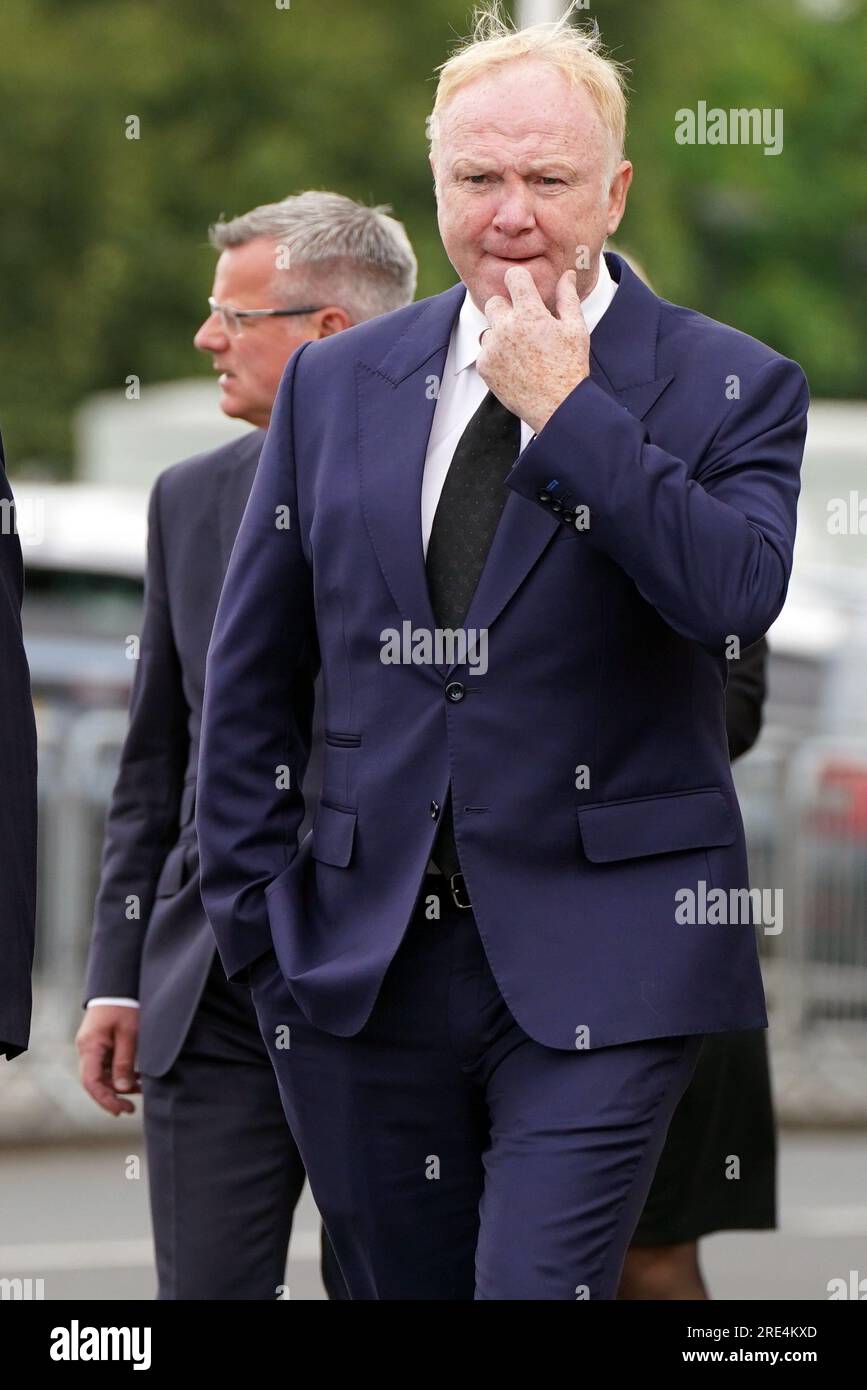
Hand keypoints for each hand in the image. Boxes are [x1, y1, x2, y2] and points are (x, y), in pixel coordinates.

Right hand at [75, 1005, 140, 1115]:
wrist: (120, 983)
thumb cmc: (125, 1005)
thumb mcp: (129, 1033)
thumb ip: (125, 1061)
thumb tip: (122, 1089)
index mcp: (90, 1046)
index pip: (92, 1082)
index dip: (105, 1100)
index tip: (122, 1110)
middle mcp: (87, 1049)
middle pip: (96, 1081)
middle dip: (114, 1096)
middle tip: (132, 1108)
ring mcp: (93, 1046)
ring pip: (103, 1074)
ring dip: (120, 1085)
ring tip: (142, 1090)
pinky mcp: (101, 1043)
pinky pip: (108, 1065)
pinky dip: (122, 1073)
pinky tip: (138, 1078)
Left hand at [478, 265, 589, 433]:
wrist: (557, 406)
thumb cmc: (570, 367)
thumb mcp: (575, 329)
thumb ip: (567, 298)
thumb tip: (567, 275)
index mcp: (530, 313)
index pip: (513, 277)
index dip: (518, 280)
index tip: (523, 288)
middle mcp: (507, 327)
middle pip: (494, 302)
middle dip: (507, 310)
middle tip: (525, 328)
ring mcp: (493, 348)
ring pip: (489, 328)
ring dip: (501, 335)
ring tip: (522, 352)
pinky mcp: (484, 366)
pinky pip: (485, 351)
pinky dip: (496, 357)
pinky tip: (515, 367)